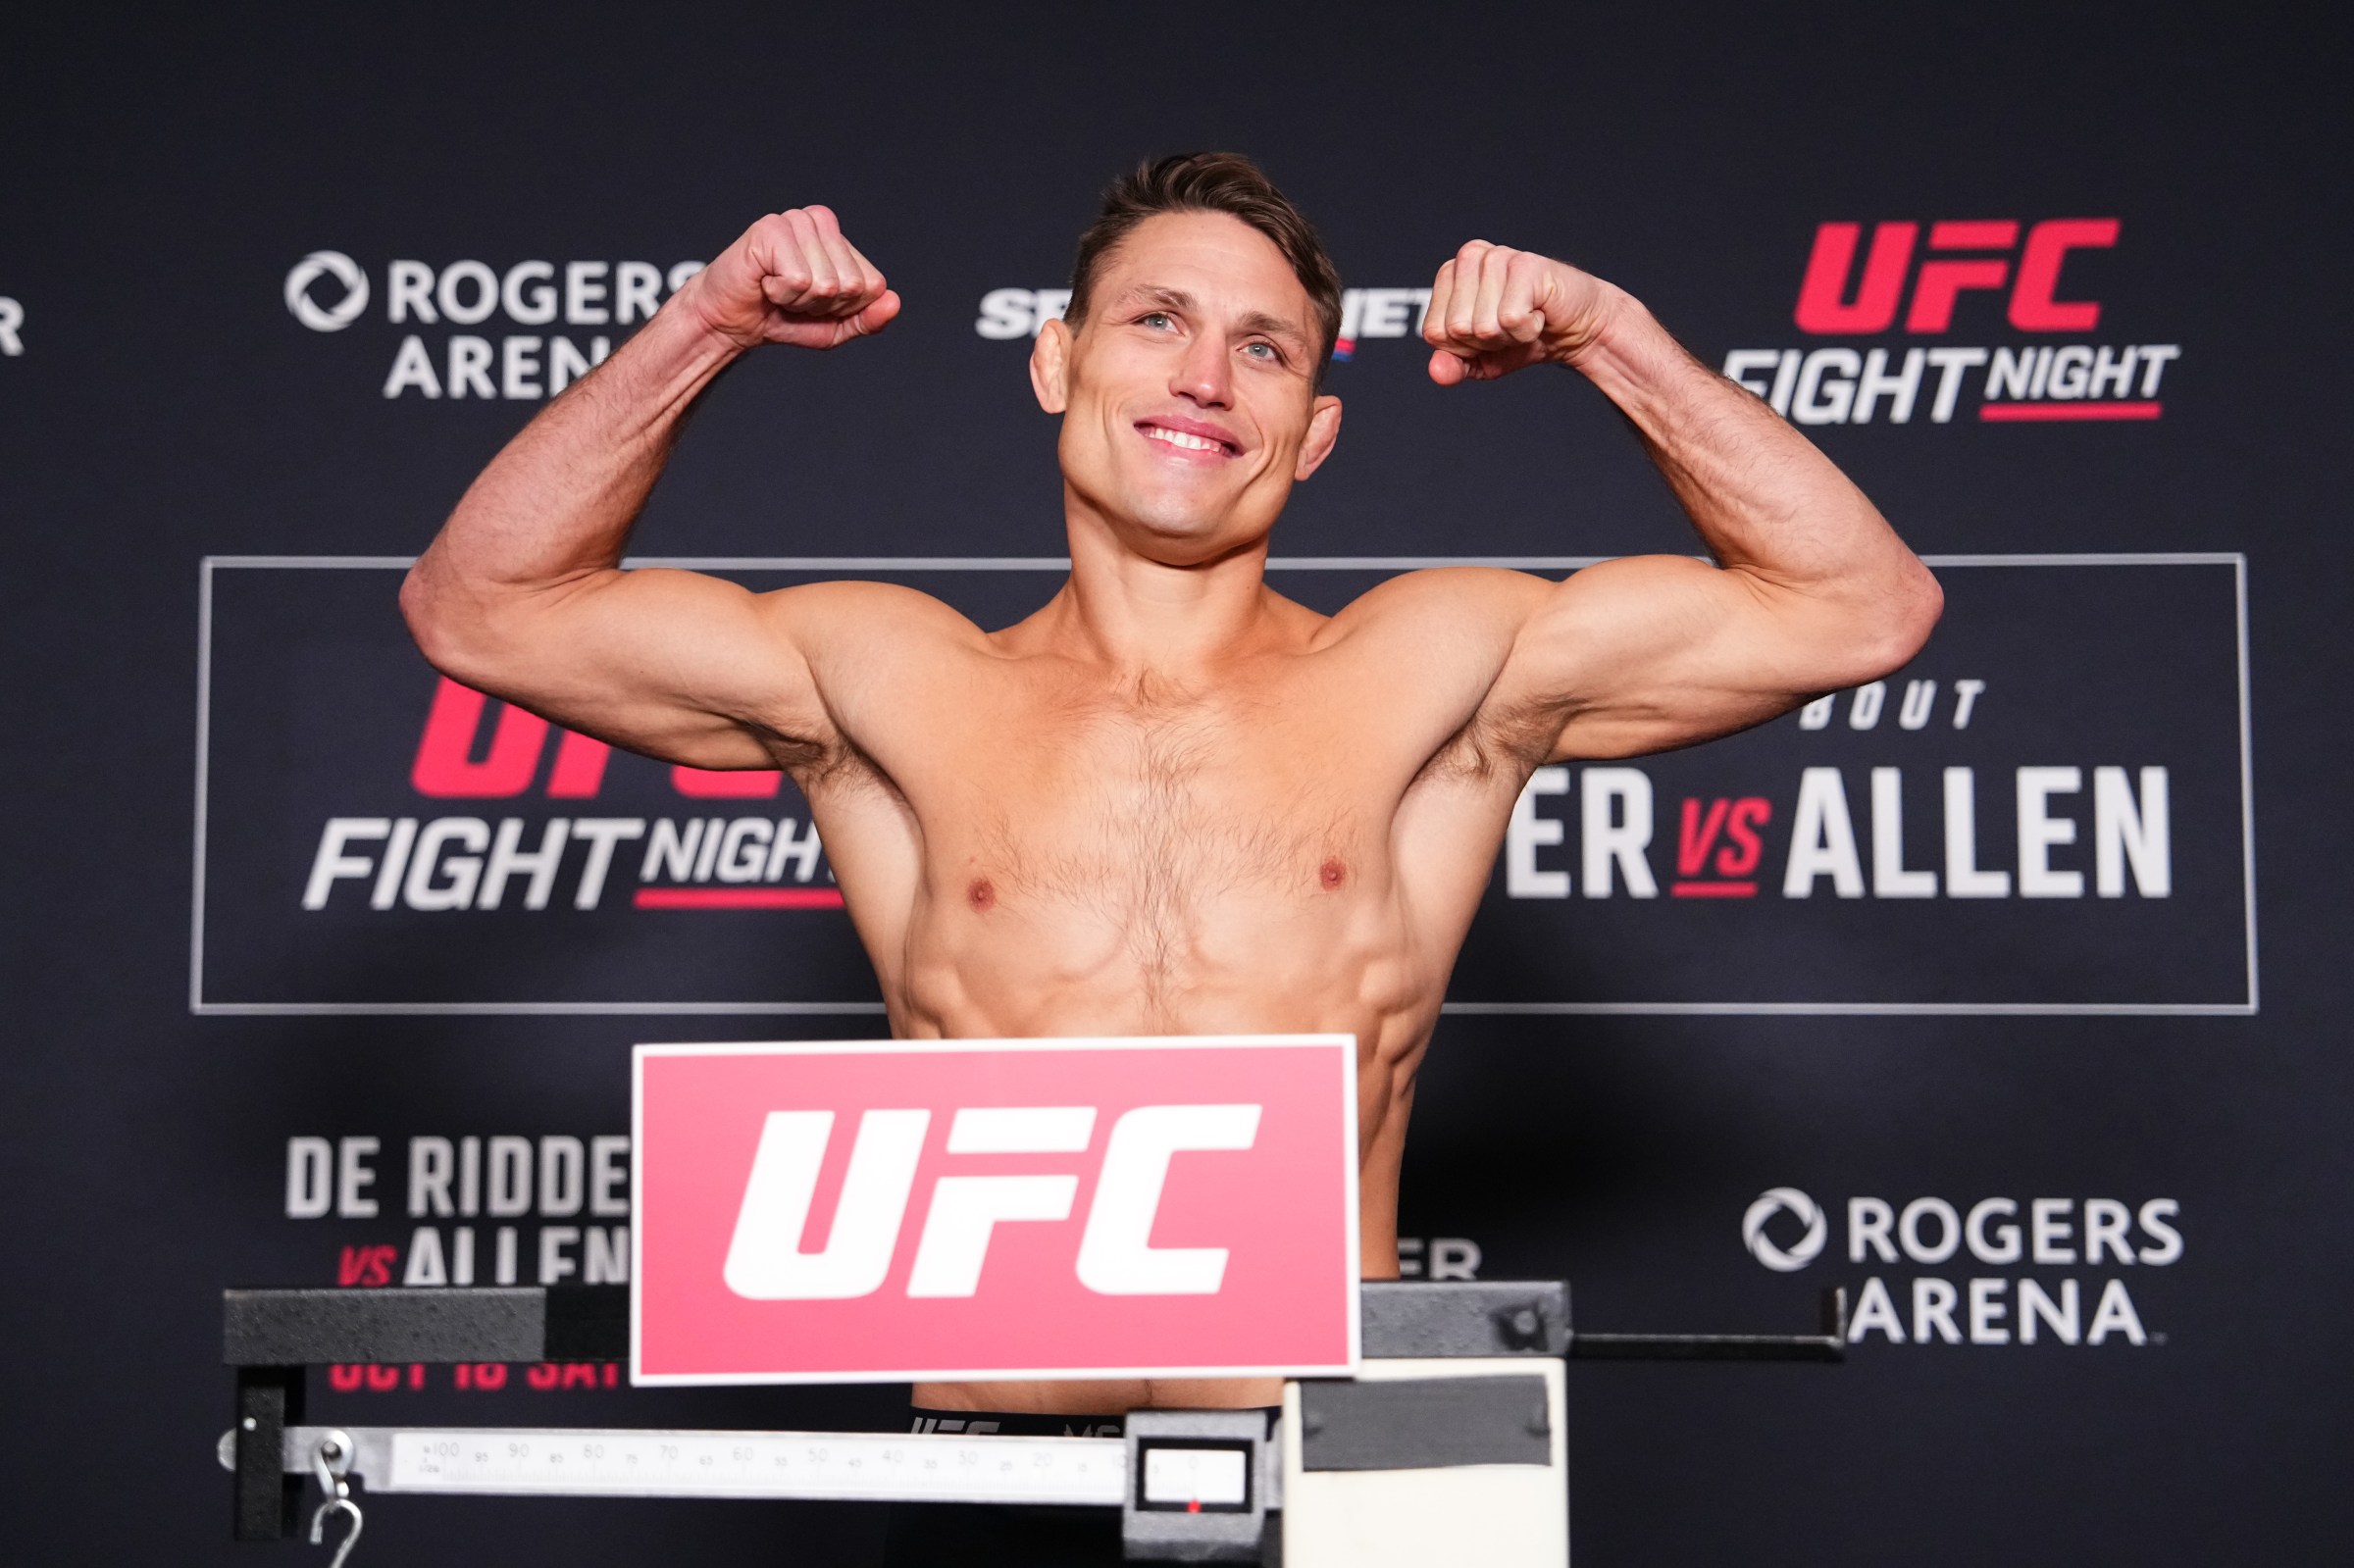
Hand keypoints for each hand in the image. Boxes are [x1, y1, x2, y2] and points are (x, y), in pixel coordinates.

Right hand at [684, 205, 901, 350]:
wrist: (731, 322)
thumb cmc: (780, 317)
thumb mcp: (835, 327)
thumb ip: (868, 319)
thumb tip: (893, 302)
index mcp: (839, 238)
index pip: (873, 285)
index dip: (845, 307)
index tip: (814, 301)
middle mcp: (819, 221)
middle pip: (852, 284)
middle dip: (822, 305)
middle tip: (792, 296)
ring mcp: (794, 221)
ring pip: (826, 283)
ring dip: (799, 300)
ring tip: (778, 289)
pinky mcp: (770, 229)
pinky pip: (799, 279)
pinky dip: (781, 293)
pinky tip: (765, 282)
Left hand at [1422, 242, 1615, 385]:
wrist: (1576, 328)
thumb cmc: (1525, 336)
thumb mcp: (1480, 360)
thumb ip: (1453, 367)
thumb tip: (1436, 371)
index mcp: (1449, 274)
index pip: (1434, 332)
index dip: (1464, 347)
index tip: (1489, 333)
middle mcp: (1469, 257)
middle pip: (1457, 329)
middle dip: (1486, 342)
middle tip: (1510, 325)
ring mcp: (1496, 257)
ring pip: (1483, 326)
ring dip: (1510, 336)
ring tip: (1526, 316)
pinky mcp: (1524, 265)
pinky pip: (1511, 320)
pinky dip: (1529, 330)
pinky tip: (1539, 313)